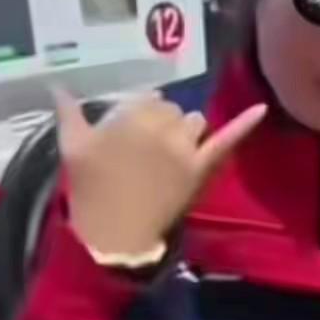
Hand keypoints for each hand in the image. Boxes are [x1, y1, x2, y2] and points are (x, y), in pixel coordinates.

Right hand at [54, 88, 266, 255]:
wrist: (114, 233)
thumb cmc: (91, 190)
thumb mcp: (72, 148)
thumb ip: (68, 112)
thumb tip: (57, 86)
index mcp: (130, 117)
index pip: (148, 100)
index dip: (142, 114)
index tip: (133, 131)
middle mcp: (161, 126)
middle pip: (172, 111)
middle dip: (162, 123)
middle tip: (147, 148)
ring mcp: (184, 147)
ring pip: (194, 122)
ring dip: (185, 130)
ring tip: (170, 150)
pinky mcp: (200, 167)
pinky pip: (225, 141)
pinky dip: (245, 124)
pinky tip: (263, 108)